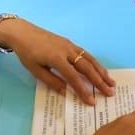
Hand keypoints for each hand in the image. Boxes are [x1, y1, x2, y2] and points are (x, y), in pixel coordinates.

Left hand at [0, 18, 114, 105]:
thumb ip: (52, 81)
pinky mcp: (70, 43)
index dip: (84, 90)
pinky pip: (86, 54)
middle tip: (110, 92)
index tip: (92, 102)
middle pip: (87, 68)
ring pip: (90, 59)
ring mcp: (70, 45)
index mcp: (57, 59)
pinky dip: (95, 63)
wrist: (22, 32)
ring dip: (101, 71)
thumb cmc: (27, 53)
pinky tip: (99, 69)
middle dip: (100, 81)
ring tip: (111, 82)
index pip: (74, 77)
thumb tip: (66, 92)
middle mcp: (67, 51)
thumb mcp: (35, 70)